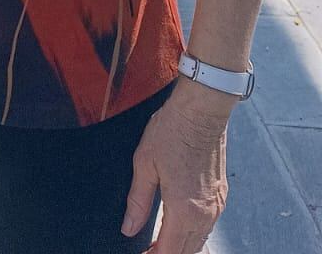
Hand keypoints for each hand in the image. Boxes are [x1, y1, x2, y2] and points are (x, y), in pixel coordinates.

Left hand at [123, 79, 232, 251]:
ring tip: (160, 242)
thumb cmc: (171, 131)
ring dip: (181, 246)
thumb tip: (129, 229)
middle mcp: (205, 213)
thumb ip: (137, 201)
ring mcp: (217, 205)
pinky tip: (179, 224)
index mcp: (184, 209)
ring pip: (200, 240)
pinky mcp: (221, 195)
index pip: (169, 251)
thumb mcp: (144, 163)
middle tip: (147, 251)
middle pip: (188, 251)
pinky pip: (208, 225)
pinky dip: (193, 233)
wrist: (202, 110)